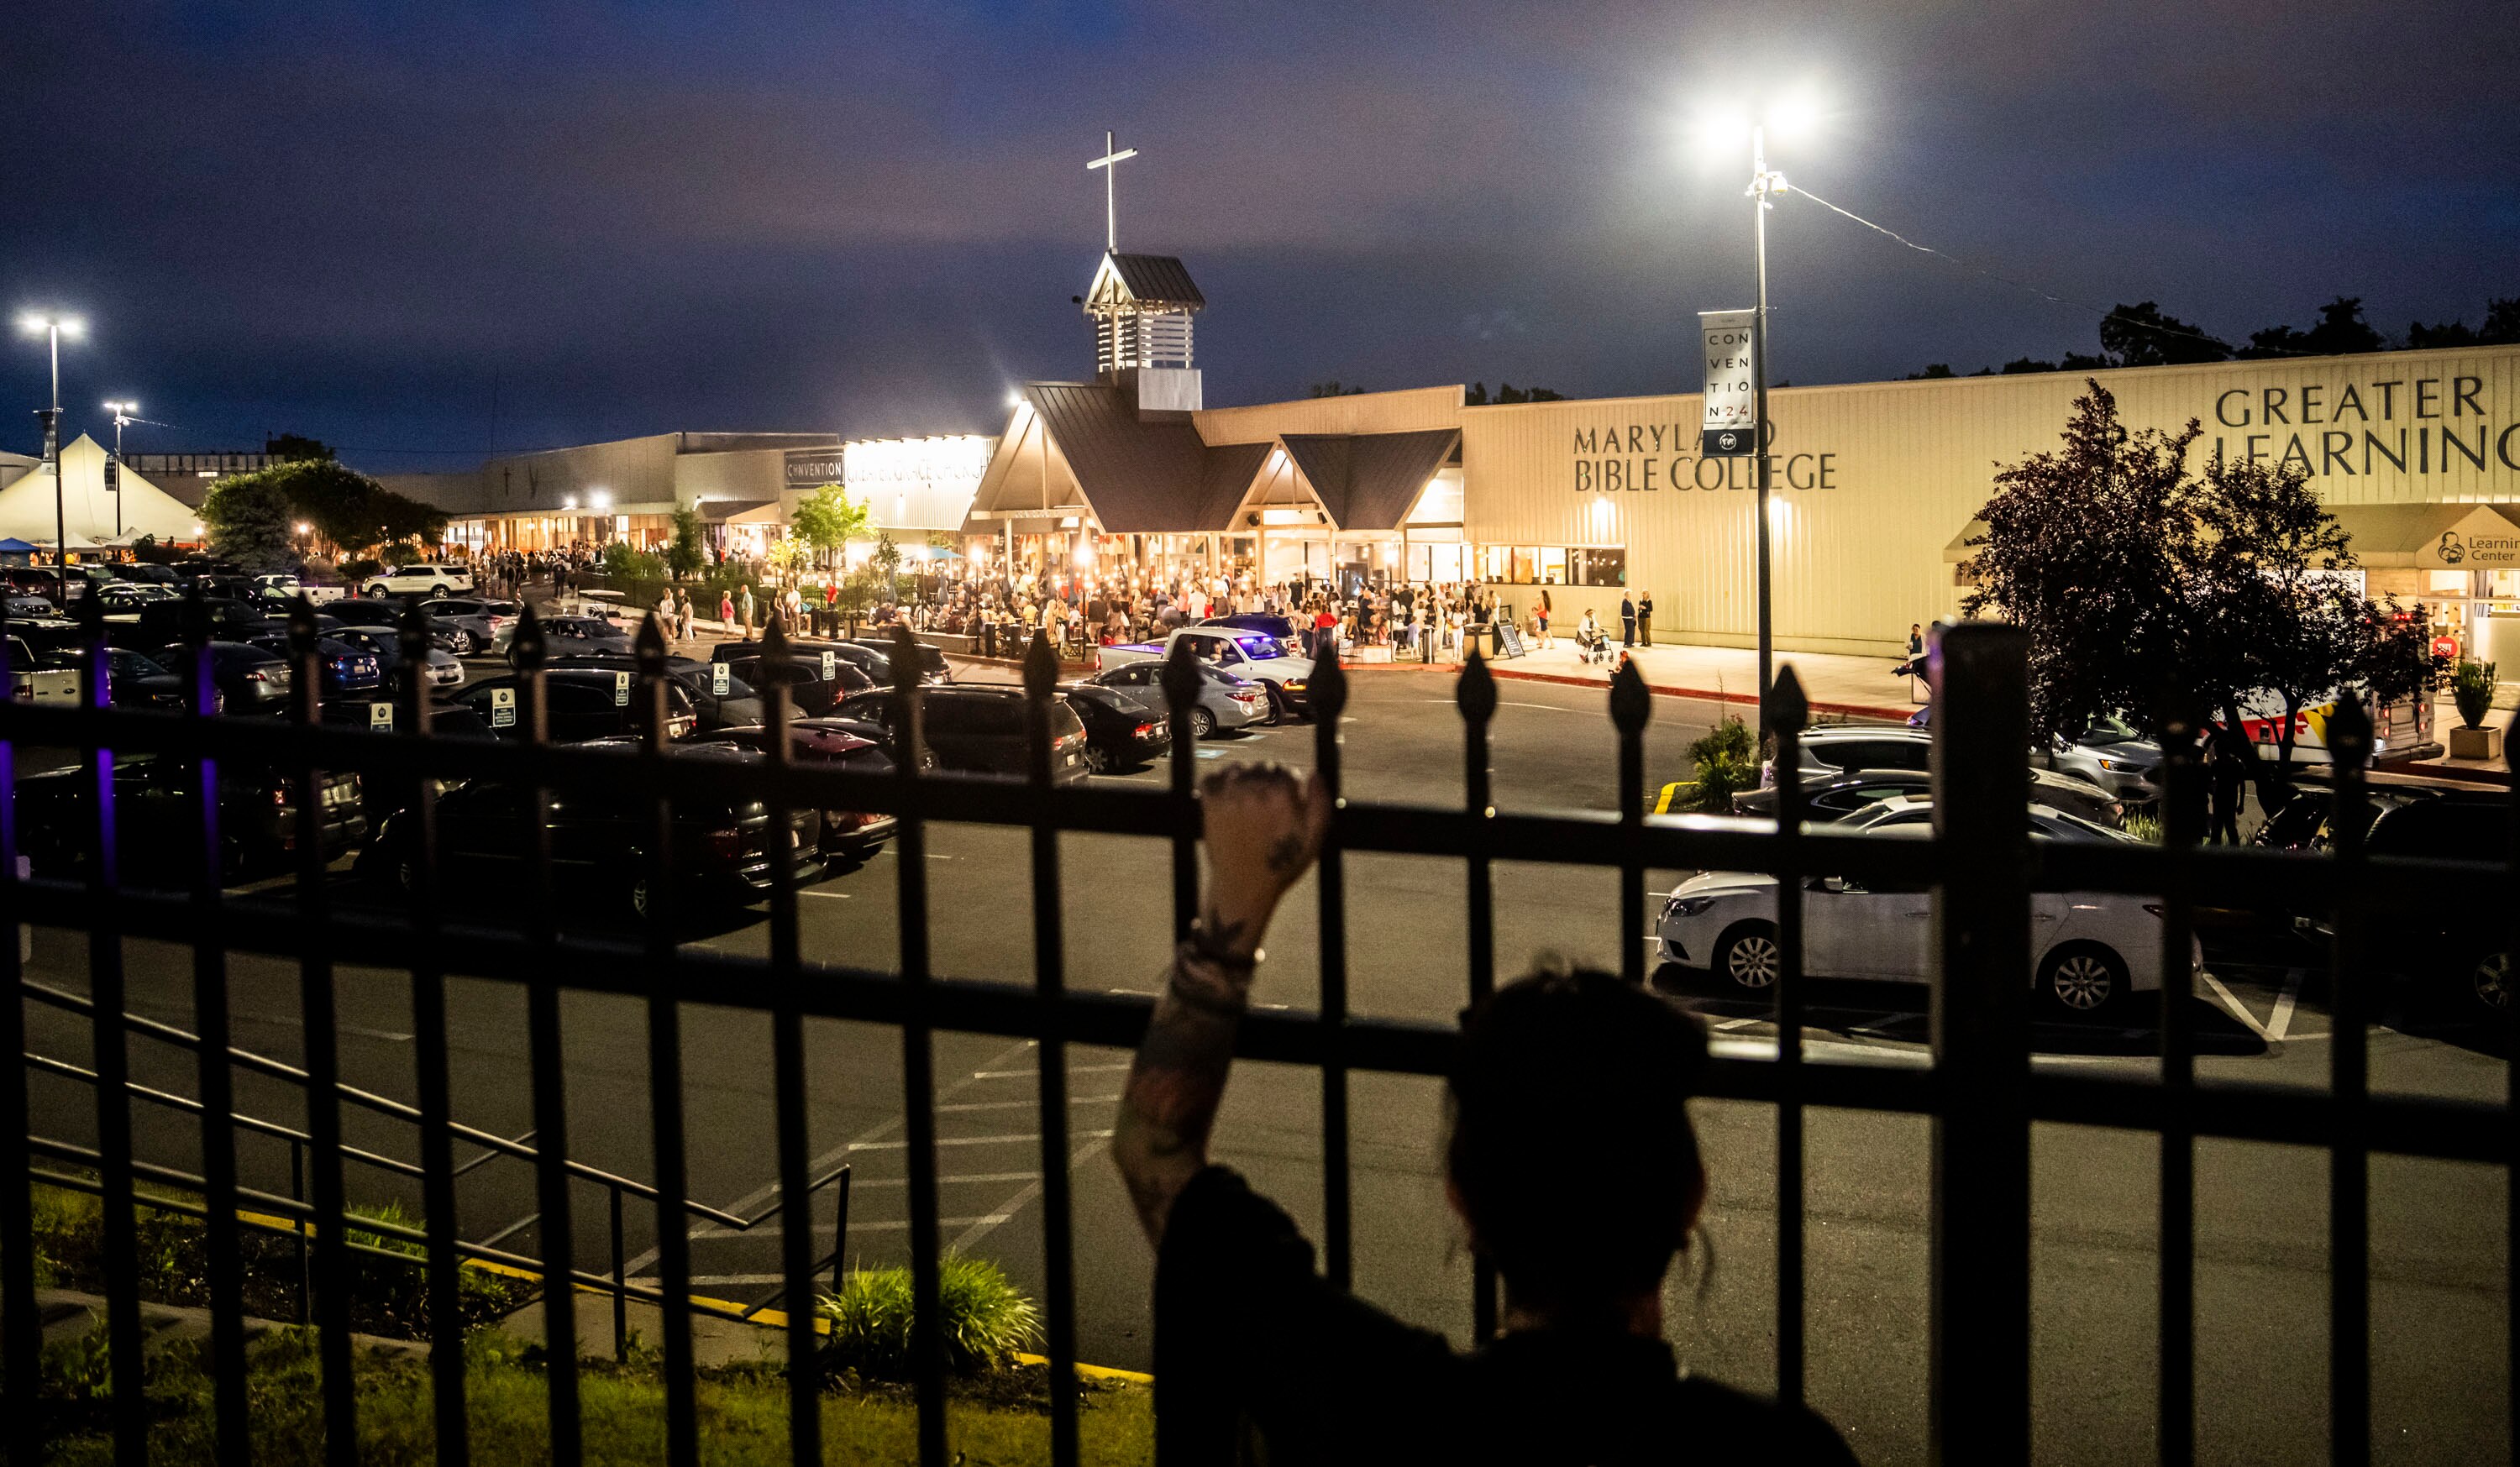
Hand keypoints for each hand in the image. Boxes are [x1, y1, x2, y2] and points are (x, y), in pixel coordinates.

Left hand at [1197, 764, 1330, 953]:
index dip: (1289, 787)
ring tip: (1249, 803)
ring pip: (1239, 769)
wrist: (1243, 887)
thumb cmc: (1281, 865)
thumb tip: (1314, 775)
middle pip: (1263, 767)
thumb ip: (1321, 804)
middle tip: (1267, 806)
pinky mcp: (1210, 803)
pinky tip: (1229, 798)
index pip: (1287, 771)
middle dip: (1268, 782)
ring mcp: (1229, 794)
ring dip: (1245, 780)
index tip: (1285, 803)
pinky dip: (1220, 782)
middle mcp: (1255, 789)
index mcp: (1282, 794)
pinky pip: (1212, 777)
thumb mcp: (1314, 840)